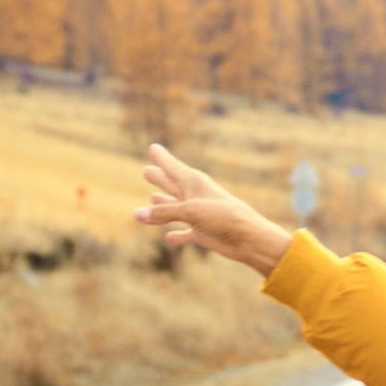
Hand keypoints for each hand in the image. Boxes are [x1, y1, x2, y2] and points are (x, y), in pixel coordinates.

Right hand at [134, 145, 295, 277]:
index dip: (162, 157)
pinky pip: (185, 234)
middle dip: (160, 178)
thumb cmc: (223, 217)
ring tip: (152, 196)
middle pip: (171, 184)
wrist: (248, 238)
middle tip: (146, 170)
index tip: (152, 147)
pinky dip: (177, 236)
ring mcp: (198, 214)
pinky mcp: (202, 232)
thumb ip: (163, 212)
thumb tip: (136, 214)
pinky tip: (169, 238)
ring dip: (163, 203)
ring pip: (175, 207)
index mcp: (194, 183)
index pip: (172, 167)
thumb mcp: (190, 210)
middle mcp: (195, 196)